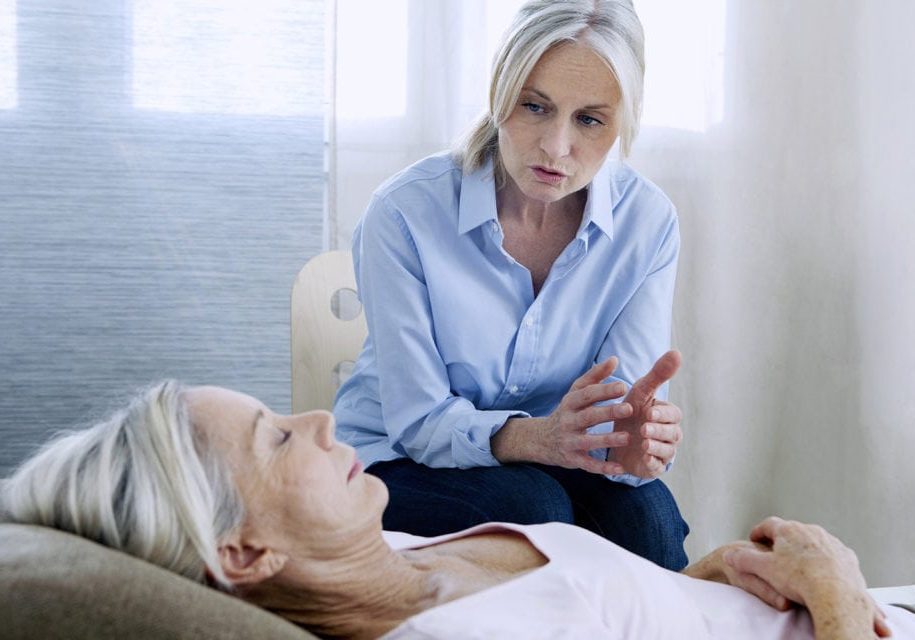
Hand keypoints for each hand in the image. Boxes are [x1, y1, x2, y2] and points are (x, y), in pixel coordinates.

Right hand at [493, 357, 633, 473]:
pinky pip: (588, 464)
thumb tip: (615, 359)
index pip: (587, 395)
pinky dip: (603, 467)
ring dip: (607, 439)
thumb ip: (595, 376)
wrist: (541, 440)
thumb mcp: (576, 393)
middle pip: (589, 416)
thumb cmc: (568, 412)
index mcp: (570, 403)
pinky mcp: (572, 459)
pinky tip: (619, 468)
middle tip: (629, 408)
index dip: (604, 390)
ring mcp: (569, 441)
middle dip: (608, 412)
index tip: (623, 387)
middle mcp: (568, 421)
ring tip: (627, 437)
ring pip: (588, 441)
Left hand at [607, 350, 681, 477]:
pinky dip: (651, 462)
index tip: (648, 411)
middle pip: (672, 433)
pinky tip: (643, 458)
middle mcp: (669, 433)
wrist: (615, 439)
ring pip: (666, 450)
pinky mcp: (654, 466)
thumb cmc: (631, 411)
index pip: (672, 414)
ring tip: (643, 443)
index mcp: (667, 415)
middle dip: (659, 430)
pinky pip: (657, 465)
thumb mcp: (641, 392)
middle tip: (644, 428)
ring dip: (655, 446)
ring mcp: (663, 451)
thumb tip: (677, 352)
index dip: (661, 413)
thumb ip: (658, 374)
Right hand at [723, 517, 890, 637]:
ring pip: (814, 542)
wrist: (836, 594)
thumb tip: (728, 555)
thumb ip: (744, 559)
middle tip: (776, 554)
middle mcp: (811, 530)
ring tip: (799, 567)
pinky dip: (825, 561)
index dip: (759, 532)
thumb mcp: (763, 569)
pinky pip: (832, 555)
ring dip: (805, 550)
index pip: (768, 525)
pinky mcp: (847, 556)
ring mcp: (831, 542)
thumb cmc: (799, 580)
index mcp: (788, 530)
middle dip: (783, 541)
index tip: (754, 539)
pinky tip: (821, 574)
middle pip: (792, 532)